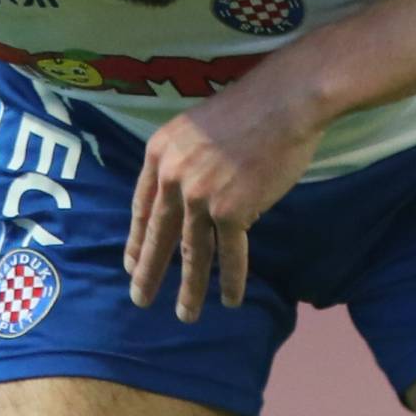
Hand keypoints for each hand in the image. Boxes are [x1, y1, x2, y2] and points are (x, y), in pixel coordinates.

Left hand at [122, 74, 325, 322]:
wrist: (284, 101)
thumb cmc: (247, 108)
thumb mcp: (195, 127)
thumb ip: (183, 161)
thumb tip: (184, 196)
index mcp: (159, 152)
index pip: (142, 206)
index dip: (138, 238)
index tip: (132, 262)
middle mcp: (173, 176)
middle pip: (159, 234)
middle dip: (149, 272)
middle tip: (140, 299)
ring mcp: (201, 195)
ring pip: (192, 252)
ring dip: (190, 289)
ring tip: (186, 314)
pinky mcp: (232, 210)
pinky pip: (231, 255)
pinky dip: (233, 281)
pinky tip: (232, 300)